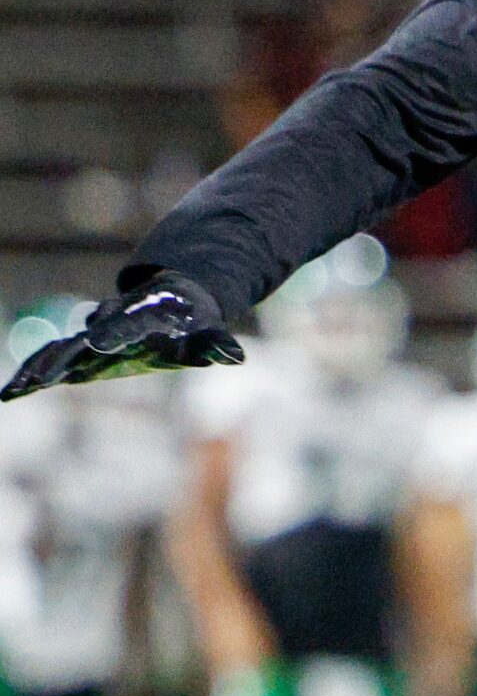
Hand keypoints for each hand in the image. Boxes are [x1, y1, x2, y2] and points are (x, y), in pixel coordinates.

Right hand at [1, 273, 239, 399]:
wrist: (170, 301)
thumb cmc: (191, 322)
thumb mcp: (207, 333)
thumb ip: (216, 345)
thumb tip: (235, 356)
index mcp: (140, 318)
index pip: (126, 327)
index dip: (114, 335)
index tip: (98, 345)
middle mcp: (110, 324)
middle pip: (82, 340)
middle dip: (64, 357)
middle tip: (45, 376)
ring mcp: (91, 336)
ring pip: (59, 350)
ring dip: (38, 368)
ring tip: (15, 389)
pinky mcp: (80, 350)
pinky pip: (50, 360)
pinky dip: (31, 373)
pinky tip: (9, 393)